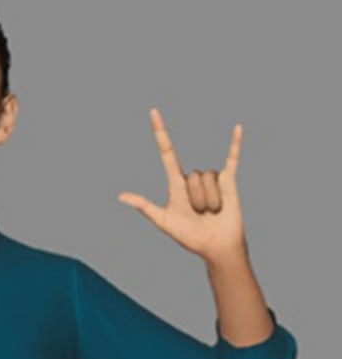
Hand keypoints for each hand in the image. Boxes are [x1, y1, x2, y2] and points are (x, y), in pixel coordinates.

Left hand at [117, 108, 246, 261]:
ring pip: (208, 178)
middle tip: (199, 213)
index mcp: (175, 183)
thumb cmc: (188, 236)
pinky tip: (238, 128)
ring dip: (210, 199)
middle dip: (197, 197)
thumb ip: (144, 206)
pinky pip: (232, 159)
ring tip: (212, 211)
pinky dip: (235, 143)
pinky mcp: (229, 182)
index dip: (160, 132)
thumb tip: (120, 196)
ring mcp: (211, 178)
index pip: (166, 152)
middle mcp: (192, 177)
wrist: (216, 247)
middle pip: (192, 175)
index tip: (154, 112)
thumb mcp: (163, 221)